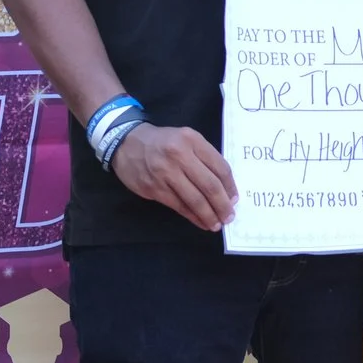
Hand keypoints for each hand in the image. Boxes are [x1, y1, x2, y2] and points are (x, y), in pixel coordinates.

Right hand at [113, 124, 237, 230]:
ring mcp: (165, 173)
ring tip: (217, 224)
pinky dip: (193, 217)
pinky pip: (179, 206)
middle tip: (230, 216)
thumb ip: (204, 157)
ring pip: (194, 199)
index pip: (219, 167)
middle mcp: (179, 155)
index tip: (235, 199)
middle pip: (209, 185)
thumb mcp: (186, 138)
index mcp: (192, 140)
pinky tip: (201, 222)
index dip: (230, 186)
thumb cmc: (163, 141)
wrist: (126, 143)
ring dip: (209, 215)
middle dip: (222, 205)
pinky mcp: (154, 188)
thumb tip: (224, 187)